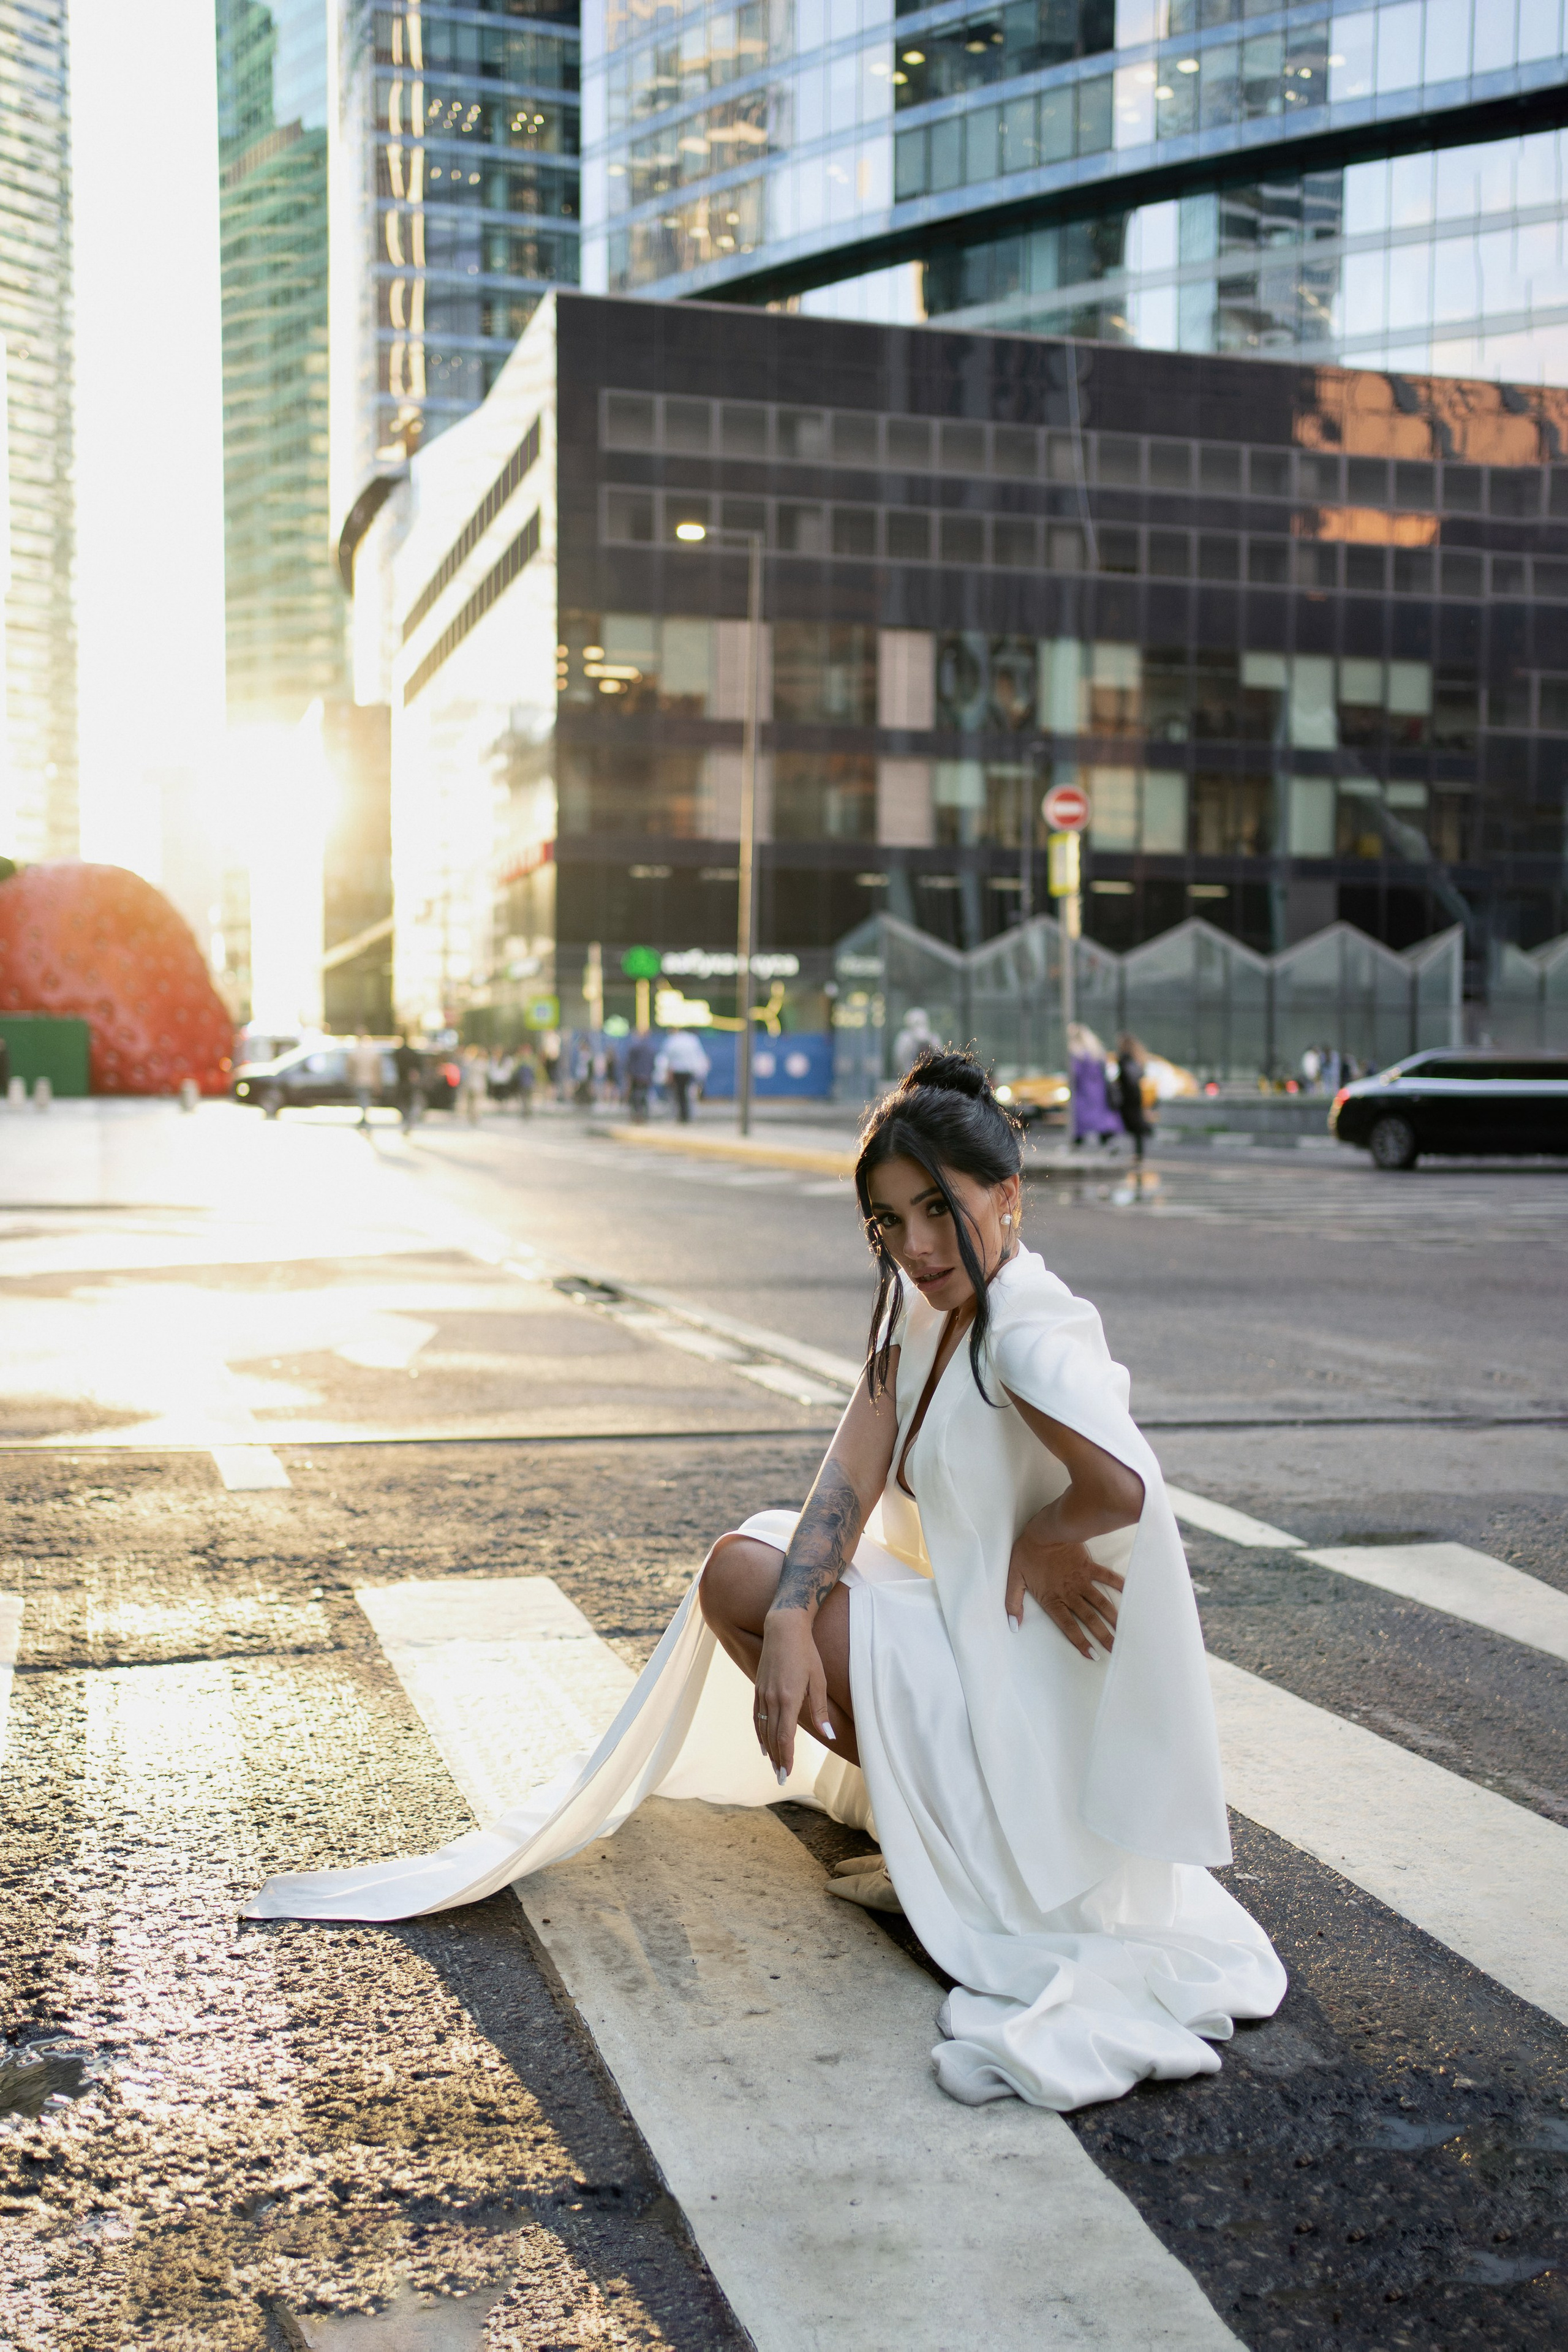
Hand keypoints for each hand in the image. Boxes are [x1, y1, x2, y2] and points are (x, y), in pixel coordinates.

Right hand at [753, 1609, 830, 1776]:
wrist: (784, 1628)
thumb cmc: (807, 1652)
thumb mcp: (819, 1681)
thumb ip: (821, 1710)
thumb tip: (830, 1735)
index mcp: (789, 1698)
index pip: (785, 1737)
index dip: (786, 1757)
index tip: (787, 1773)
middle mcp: (772, 1698)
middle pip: (772, 1736)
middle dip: (777, 1758)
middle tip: (781, 1777)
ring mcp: (762, 1693)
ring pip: (763, 1728)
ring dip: (768, 1748)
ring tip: (773, 1764)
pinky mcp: (758, 1687)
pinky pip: (756, 1715)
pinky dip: (759, 1732)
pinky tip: (763, 1742)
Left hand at [1004, 1531, 1122, 1658]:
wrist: (1044, 1531)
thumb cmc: (1027, 1554)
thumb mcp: (1014, 1579)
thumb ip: (1013, 1603)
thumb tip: (1014, 1625)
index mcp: (1052, 1599)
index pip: (1068, 1626)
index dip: (1081, 1642)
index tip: (1093, 1655)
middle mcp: (1070, 1594)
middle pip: (1089, 1619)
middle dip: (1103, 1636)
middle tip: (1116, 1649)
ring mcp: (1081, 1580)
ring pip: (1100, 1603)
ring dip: (1113, 1618)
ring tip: (1124, 1631)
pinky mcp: (1089, 1566)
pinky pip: (1106, 1577)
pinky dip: (1119, 1585)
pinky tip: (1130, 1594)